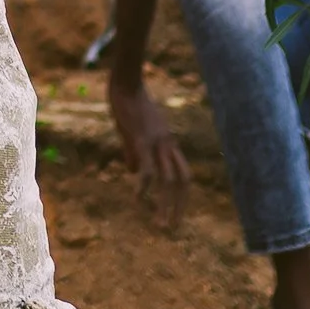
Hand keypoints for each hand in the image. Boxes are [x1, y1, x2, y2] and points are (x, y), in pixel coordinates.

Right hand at [109, 76, 190, 229]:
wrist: (126, 80)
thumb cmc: (129, 102)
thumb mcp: (134, 130)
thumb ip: (135, 151)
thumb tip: (134, 172)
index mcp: (168, 142)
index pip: (183, 173)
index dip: (181, 195)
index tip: (175, 213)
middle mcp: (167, 144)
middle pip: (182, 180)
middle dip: (179, 206)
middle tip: (172, 228)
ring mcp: (156, 142)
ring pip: (168, 179)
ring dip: (165, 204)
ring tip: (160, 224)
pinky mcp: (141, 139)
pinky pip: (147, 168)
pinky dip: (144, 186)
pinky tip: (137, 199)